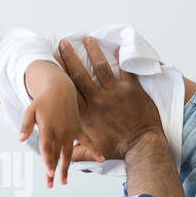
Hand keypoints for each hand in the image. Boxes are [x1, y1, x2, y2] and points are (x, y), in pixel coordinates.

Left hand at [18, 75, 103, 186]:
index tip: (49, 172)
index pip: (47, 147)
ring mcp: (70, 131)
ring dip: (65, 168)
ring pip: (68, 153)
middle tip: (50, 184)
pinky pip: (87, 141)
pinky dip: (94, 149)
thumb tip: (20, 140)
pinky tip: (101, 159)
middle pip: (56, 154)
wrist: (59, 88)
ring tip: (63, 182)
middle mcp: (60, 131)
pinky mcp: (77, 128)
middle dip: (53, 170)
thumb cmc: (42, 101)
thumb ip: (25, 125)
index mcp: (47, 127)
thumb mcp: (30, 110)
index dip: (48, 160)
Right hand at [53, 36, 163, 162]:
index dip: (60, 74)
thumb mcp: (94, 151)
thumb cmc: (119, 150)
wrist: (142, 147)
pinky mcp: (132, 90)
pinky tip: (118, 47)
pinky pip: (126, 70)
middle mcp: (97, 100)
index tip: (53, 61)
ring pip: (101, 67)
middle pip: (80, 74)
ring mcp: (114, 93)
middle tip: (64, 43)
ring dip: (93, 51)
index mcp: (86, 113)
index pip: (69, 90)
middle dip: (70, 57)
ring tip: (87, 39)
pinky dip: (123, 58)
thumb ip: (78, 152)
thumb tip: (65, 157)